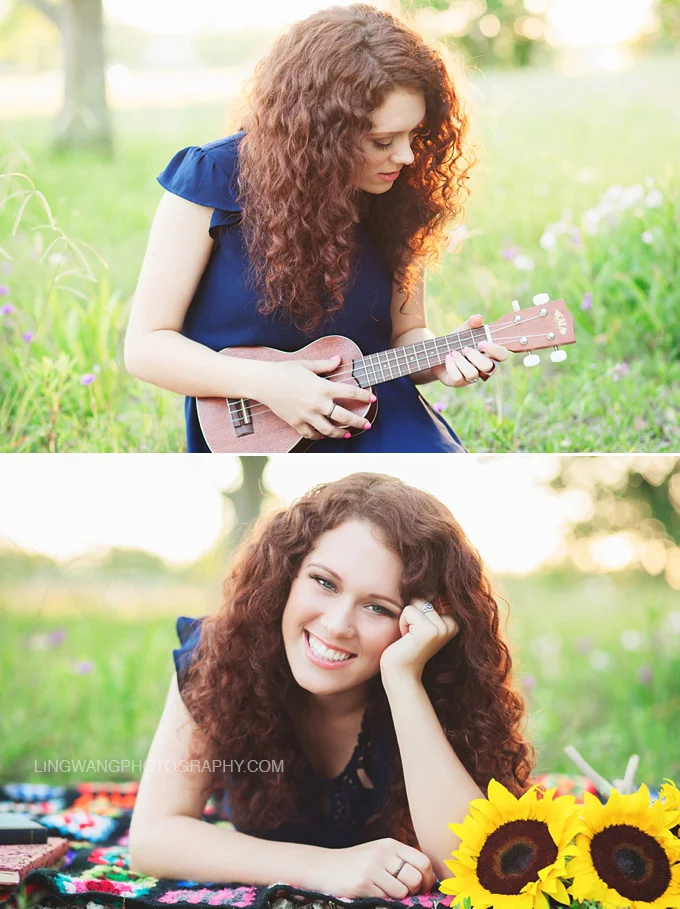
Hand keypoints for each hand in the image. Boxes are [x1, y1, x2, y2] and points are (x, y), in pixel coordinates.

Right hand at [257, 355, 373, 440]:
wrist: (264, 382)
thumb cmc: (285, 370)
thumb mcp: (307, 364)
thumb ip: (325, 364)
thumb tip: (339, 359)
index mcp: (323, 387)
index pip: (351, 393)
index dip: (364, 396)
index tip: (373, 398)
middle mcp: (318, 404)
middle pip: (344, 417)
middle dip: (358, 422)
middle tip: (367, 425)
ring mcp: (307, 415)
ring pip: (329, 430)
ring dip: (341, 433)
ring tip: (347, 434)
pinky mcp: (296, 423)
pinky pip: (311, 434)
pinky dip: (318, 436)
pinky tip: (323, 435)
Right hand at [319, 838, 436, 899]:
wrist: (325, 867)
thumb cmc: (357, 864)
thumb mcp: (380, 854)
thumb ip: (400, 861)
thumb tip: (427, 880)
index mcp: (391, 845)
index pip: (423, 861)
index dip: (428, 879)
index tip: (424, 888)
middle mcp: (384, 853)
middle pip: (416, 877)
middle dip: (415, 891)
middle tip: (408, 895)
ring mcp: (373, 867)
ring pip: (403, 891)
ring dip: (399, 898)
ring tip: (388, 894)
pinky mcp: (363, 883)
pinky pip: (386, 898)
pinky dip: (384, 901)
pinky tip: (373, 894)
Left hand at [380, 598, 458, 681]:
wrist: (401, 672)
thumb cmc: (407, 645)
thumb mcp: (421, 623)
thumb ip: (427, 604)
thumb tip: (423, 579)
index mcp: (453, 622)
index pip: (432, 594)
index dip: (418, 609)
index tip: (419, 630)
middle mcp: (450, 625)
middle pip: (422, 597)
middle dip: (411, 613)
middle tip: (413, 634)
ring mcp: (441, 628)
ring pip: (415, 602)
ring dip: (406, 619)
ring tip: (410, 636)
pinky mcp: (429, 631)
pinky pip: (408, 611)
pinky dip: (402, 623)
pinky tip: (406, 639)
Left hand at [432, 314, 507, 387]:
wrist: (437, 353)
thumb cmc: (456, 342)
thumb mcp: (463, 331)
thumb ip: (471, 324)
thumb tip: (478, 318)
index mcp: (489, 353)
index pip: (502, 354)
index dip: (494, 350)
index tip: (481, 343)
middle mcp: (483, 367)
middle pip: (487, 366)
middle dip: (475, 356)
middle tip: (465, 348)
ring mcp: (471, 377)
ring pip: (472, 374)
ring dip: (461, 361)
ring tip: (453, 353)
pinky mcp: (458, 382)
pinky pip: (458, 378)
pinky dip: (451, 366)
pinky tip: (447, 358)